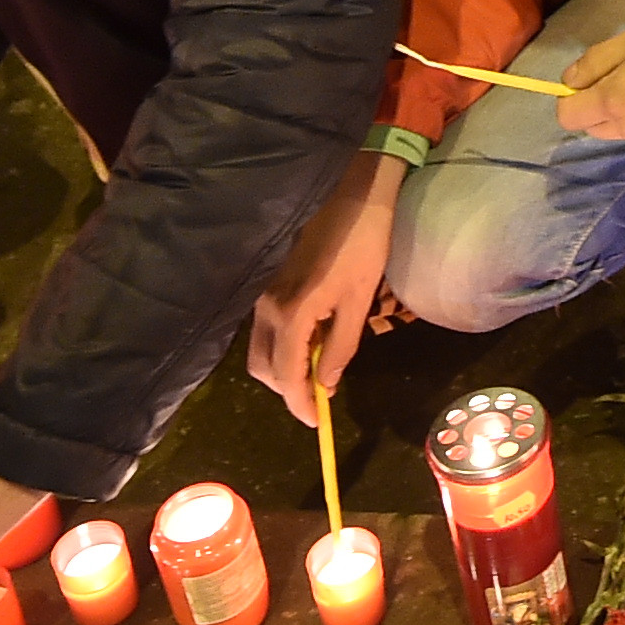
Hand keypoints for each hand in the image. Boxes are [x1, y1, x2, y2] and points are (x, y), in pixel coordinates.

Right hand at [249, 145, 406, 424]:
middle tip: (317, 402)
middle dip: (287, 391)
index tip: (316, 424)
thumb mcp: (358, 302)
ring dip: (284, 371)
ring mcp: (265, 297)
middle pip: (263, 368)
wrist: (353, 200)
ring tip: (317, 376)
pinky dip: (283, 350)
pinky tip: (312, 348)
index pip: (286, 373)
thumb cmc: (363, 248)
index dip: (299, 403)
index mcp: (291, 314)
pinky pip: (267, 332)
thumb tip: (325, 385)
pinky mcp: (270, 288)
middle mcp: (268, 308)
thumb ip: (340, 347)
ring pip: (261, 351)